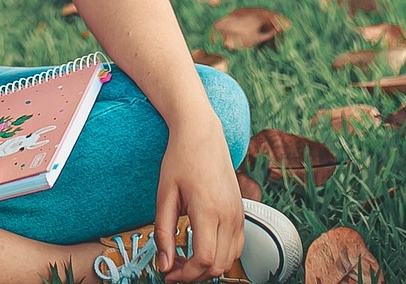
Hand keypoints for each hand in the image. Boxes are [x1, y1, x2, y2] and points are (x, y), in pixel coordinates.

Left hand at [153, 124, 243, 281]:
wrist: (202, 134)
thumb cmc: (181, 159)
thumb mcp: (165, 196)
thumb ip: (163, 233)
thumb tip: (164, 264)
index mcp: (208, 210)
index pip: (204, 259)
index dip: (185, 274)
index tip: (168, 274)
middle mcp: (229, 215)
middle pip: (218, 265)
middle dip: (194, 275)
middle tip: (173, 269)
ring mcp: (238, 214)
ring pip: (230, 260)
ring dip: (208, 268)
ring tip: (185, 261)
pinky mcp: (241, 213)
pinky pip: (237, 247)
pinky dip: (221, 256)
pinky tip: (201, 249)